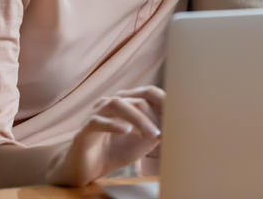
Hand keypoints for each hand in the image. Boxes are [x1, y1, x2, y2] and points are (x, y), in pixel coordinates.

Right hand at [47, 86, 164, 185]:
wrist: (86, 169)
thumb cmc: (115, 151)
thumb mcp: (141, 142)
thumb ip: (156, 131)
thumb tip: (174, 124)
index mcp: (126, 102)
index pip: (148, 92)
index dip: (163, 100)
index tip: (177, 113)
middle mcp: (111, 102)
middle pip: (137, 98)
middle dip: (154, 114)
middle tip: (163, 131)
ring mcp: (96, 113)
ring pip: (118, 105)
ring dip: (138, 119)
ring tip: (151, 134)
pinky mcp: (84, 129)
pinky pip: (98, 121)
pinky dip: (114, 125)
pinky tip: (126, 131)